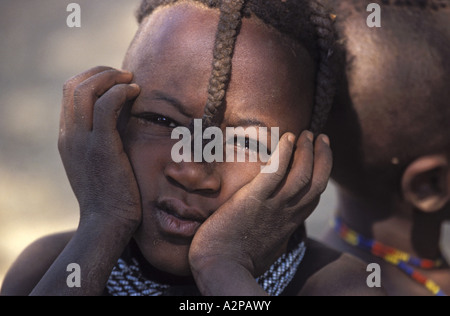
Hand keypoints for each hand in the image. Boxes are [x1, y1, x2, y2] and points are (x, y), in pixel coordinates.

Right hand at [58, 66, 141, 228]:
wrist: (107, 223)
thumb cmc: (112, 194)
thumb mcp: (102, 161)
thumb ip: (106, 136)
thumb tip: (125, 112)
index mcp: (67, 137)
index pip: (70, 94)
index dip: (93, 79)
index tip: (117, 81)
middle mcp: (69, 135)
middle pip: (73, 85)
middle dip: (101, 72)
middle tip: (125, 75)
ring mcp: (81, 141)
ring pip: (84, 90)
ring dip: (110, 77)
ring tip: (131, 80)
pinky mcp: (100, 147)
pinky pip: (105, 106)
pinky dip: (120, 92)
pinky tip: (136, 93)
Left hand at [189, 130, 331, 292]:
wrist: (220, 268)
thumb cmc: (237, 260)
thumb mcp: (265, 247)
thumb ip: (272, 233)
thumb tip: (274, 230)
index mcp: (288, 224)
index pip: (313, 195)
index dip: (321, 173)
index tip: (320, 155)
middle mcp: (286, 214)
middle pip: (316, 182)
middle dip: (322, 158)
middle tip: (319, 136)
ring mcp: (272, 206)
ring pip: (301, 175)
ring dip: (306, 151)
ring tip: (304, 133)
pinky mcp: (253, 199)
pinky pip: (275, 173)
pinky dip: (284, 154)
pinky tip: (287, 138)